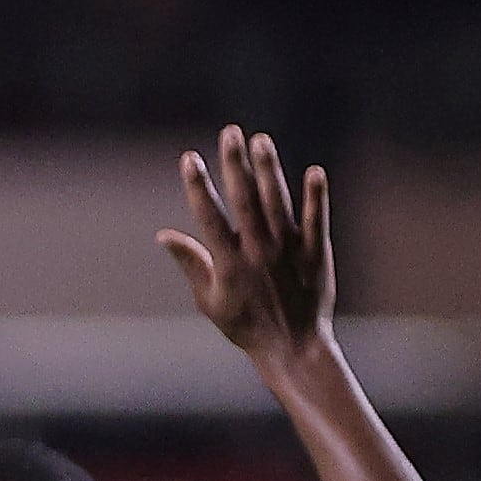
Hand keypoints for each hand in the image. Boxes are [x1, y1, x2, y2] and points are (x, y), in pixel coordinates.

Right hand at [160, 126, 333, 366]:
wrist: (293, 348)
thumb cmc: (246, 327)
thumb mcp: (210, 301)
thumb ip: (191, 264)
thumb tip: (163, 235)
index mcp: (229, 263)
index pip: (209, 217)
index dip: (198, 186)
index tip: (189, 158)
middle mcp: (258, 252)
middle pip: (245, 200)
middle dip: (235, 165)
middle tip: (230, 132)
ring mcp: (289, 251)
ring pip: (278, 203)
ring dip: (269, 171)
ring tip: (261, 141)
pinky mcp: (315, 254)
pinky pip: (316, 221)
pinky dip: (316, 198)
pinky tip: (314, 173)